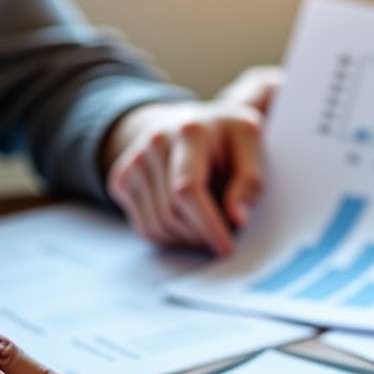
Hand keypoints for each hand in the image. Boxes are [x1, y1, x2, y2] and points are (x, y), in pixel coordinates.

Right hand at [103, 66, 281, 256]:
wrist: (192, 124)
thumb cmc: (228, 138)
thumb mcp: (252, 146)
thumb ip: (250, 182)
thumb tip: (236, 219)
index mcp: (190, 132)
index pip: (188, 189)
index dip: (206, 224)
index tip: (226, 248)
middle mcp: (155, 143)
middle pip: (171, 212)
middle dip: (201, 235)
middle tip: (224, 237)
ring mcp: (134, 162)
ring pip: (156, 225)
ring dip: (186, 239)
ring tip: (208, 226)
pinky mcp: (122, 180)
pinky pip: (144, 227)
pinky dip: (169, 237)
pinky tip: (188, 221)